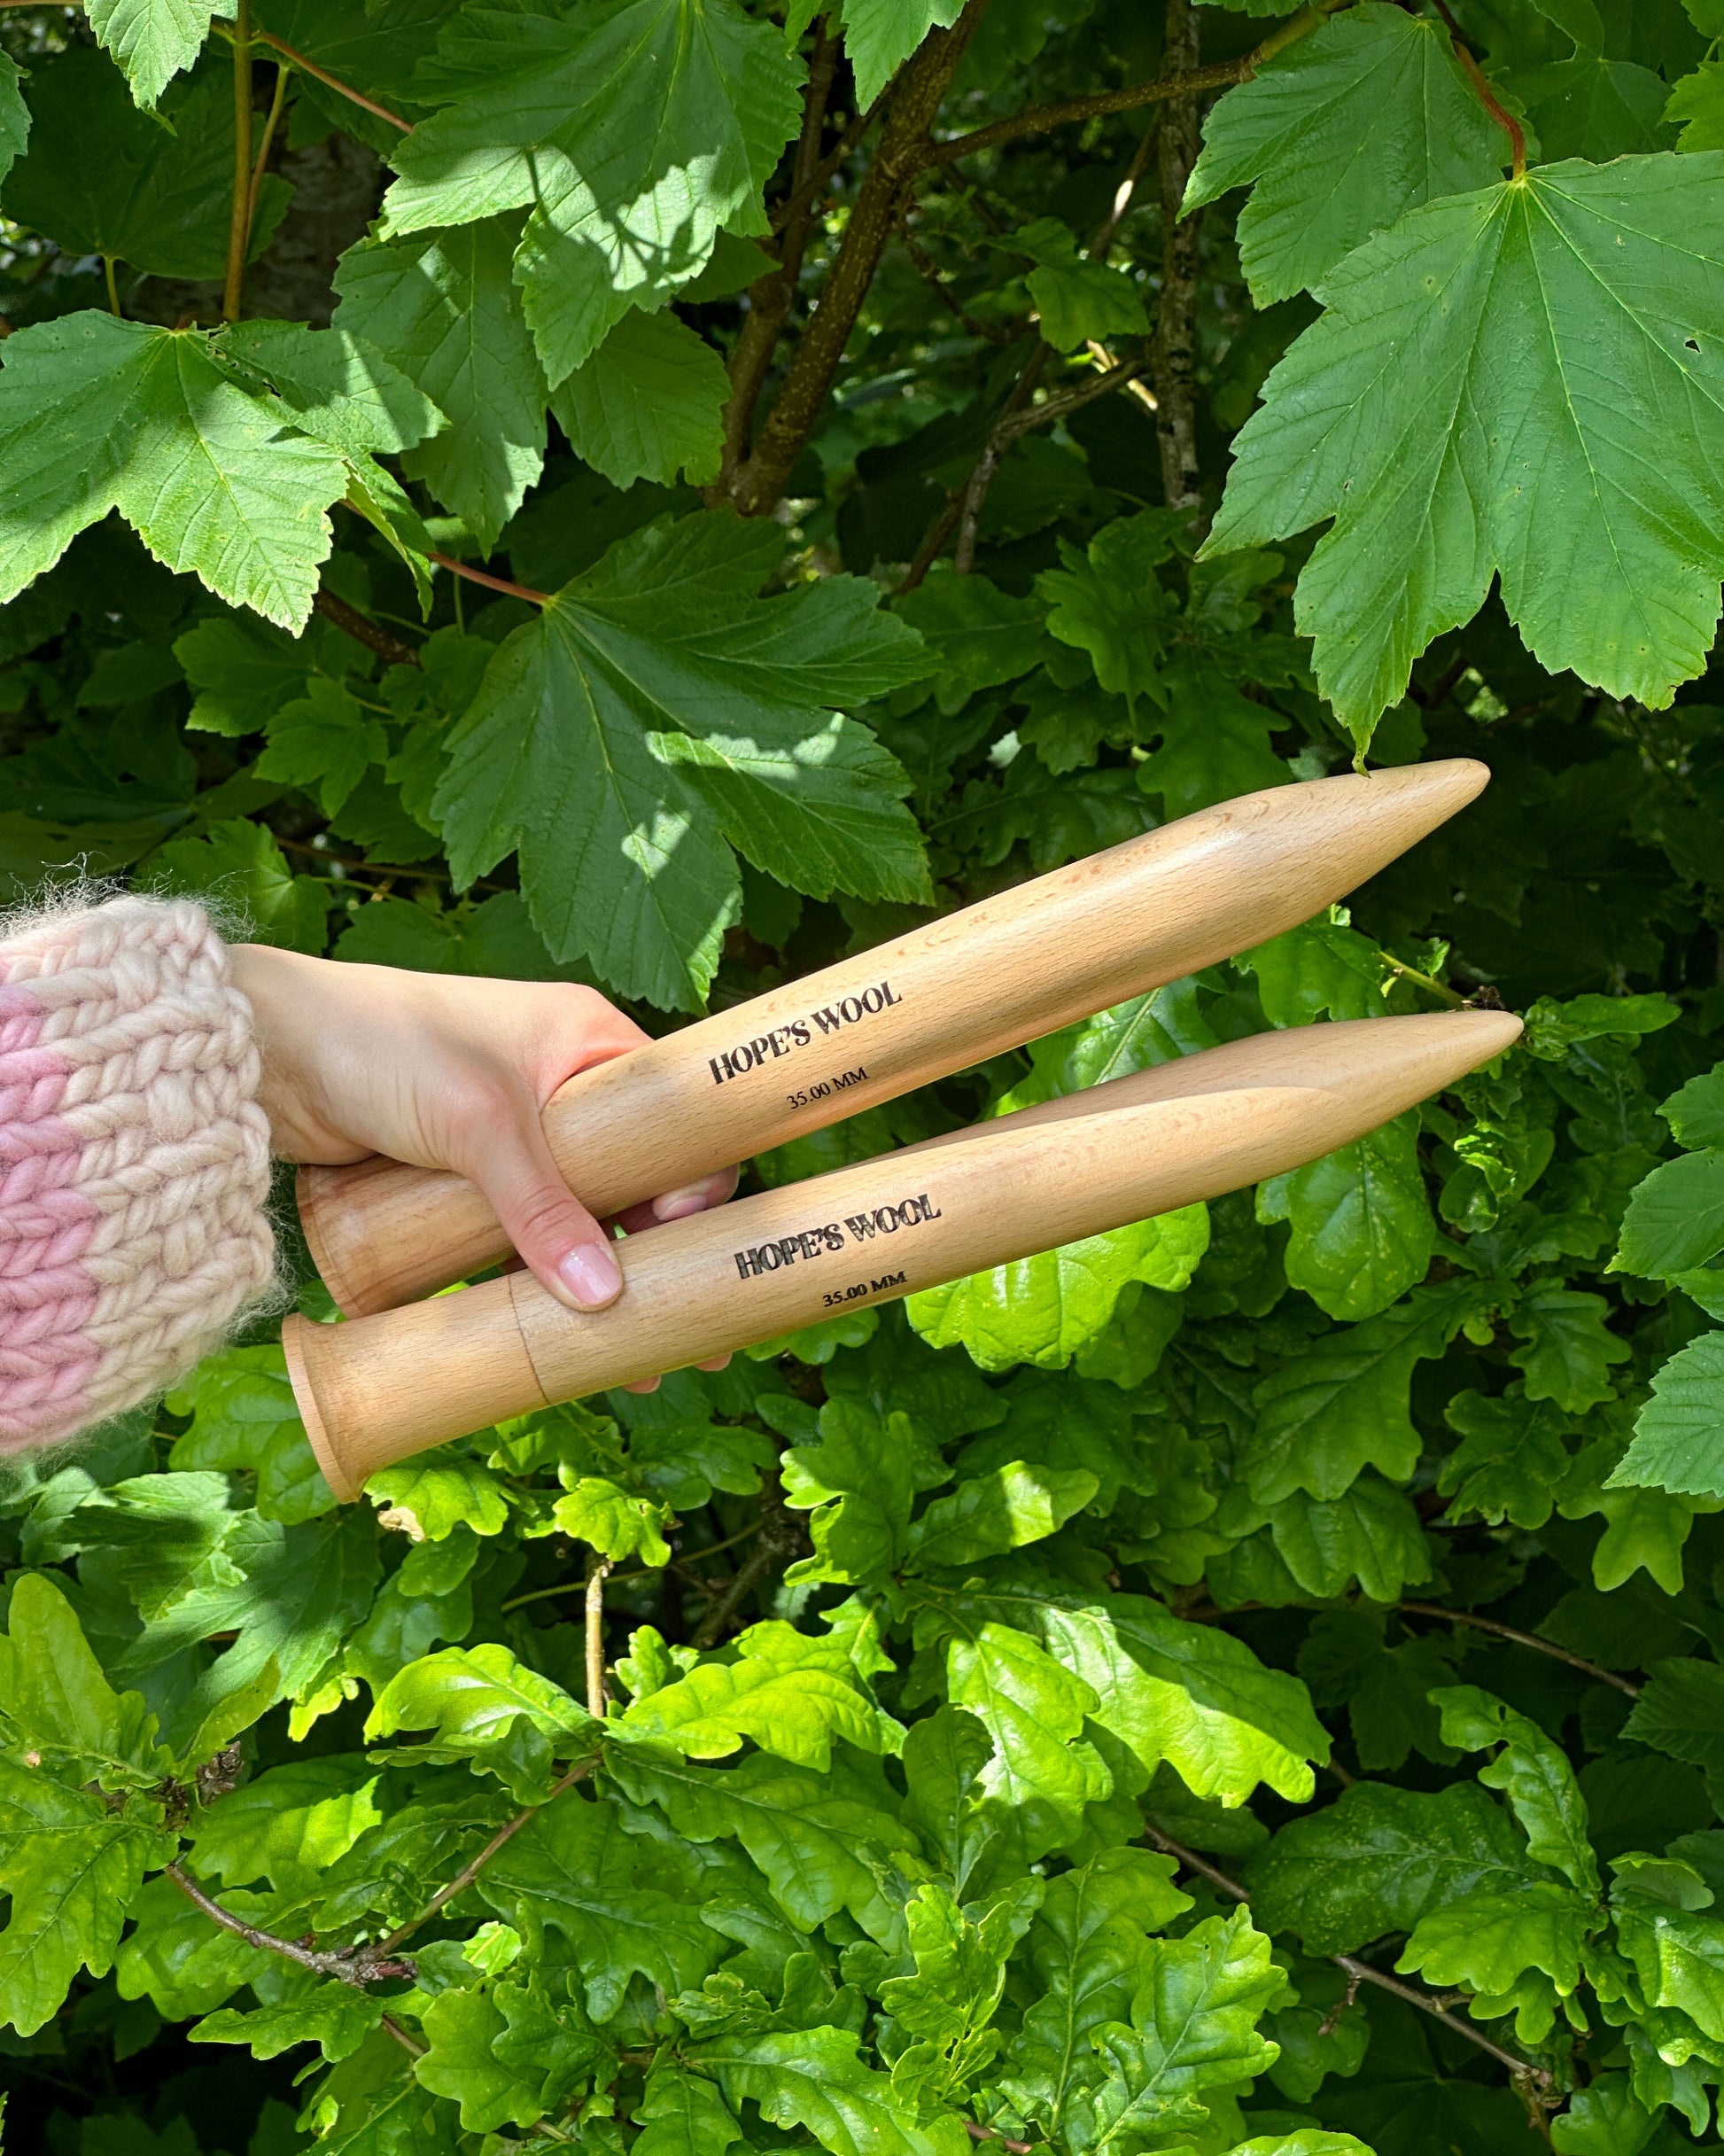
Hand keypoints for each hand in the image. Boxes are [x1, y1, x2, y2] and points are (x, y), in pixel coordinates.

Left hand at [229, 945, 736, 1319]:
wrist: (263, 1051)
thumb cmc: (379, 1044)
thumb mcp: (476, 1124)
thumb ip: (541, 1208)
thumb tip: (604, 1298)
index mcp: (590, 1042)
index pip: (677, 1119)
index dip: (696, 1186)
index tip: (693, 1251)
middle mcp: (564, 1087)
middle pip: (639, 1182)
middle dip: (664, 1259)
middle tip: (695, 1332)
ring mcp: (515, 1138)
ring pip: (582, 1221)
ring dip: (605, 1287)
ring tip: (634, 1362)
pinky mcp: (467, 1182)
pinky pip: (523, 1240)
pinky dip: (543, 1286)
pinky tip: (561, 1342)